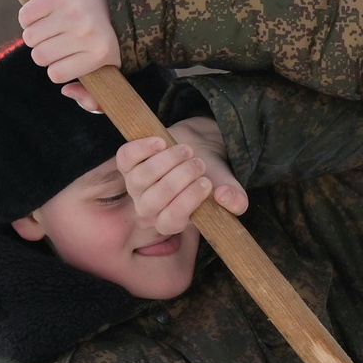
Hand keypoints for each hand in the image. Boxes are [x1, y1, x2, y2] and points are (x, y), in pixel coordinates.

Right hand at [18, 0, 120, 108]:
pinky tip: (42, 16)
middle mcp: (85, 34)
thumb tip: (67, 91)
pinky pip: (26, 15)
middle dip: (45, 51)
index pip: (56, 74)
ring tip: (50, 28)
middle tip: (57, 41)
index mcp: (100, 54)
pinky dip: (28, 18)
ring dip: (35, 35)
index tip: (66, 58)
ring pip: (30, 37)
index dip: (57, 67)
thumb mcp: (113, 69)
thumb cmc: (112, 35)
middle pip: (40, 56)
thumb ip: (95, 96)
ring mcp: (71, 13)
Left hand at [118, 118, 247, 235]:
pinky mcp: (127, 163)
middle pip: (151, 201)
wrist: (198, 147)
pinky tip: (161, 142)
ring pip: (138, 179)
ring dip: (166, 161)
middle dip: (178, 179)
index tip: (207, 183)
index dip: (187, 202)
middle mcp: (148, 208)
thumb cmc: (211, 174)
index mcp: (171, 220)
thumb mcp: (230, 189)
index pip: (169, 221)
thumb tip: (225, 197)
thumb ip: (236, 201)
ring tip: (187, 150)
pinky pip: (125, 158)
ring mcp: (134, 186)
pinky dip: (142, 148)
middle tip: (199, 164)